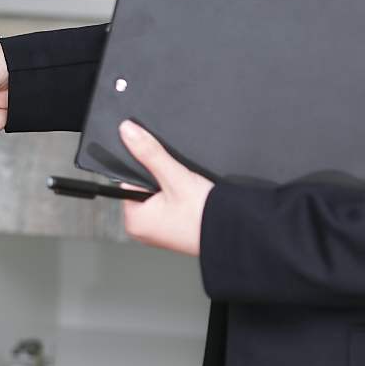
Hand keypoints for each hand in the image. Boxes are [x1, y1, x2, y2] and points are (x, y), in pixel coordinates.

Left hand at [118, 121, 213, 256]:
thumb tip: (128, 131)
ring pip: (160, 196)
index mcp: (134, 221)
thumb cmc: (205, 216)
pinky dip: (180, 200)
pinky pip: (171, 207)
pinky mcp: (175, 232)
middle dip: (161, 181)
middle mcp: (143, 230)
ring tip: (188, 196)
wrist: (236, 234)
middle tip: (179, 186)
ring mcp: (160, 233)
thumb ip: (149, 152)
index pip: (129, 181)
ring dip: (173, 190)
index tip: (163, 173)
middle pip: (145, 188)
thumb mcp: (174, 176)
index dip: (147, 172)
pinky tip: (192, 203)